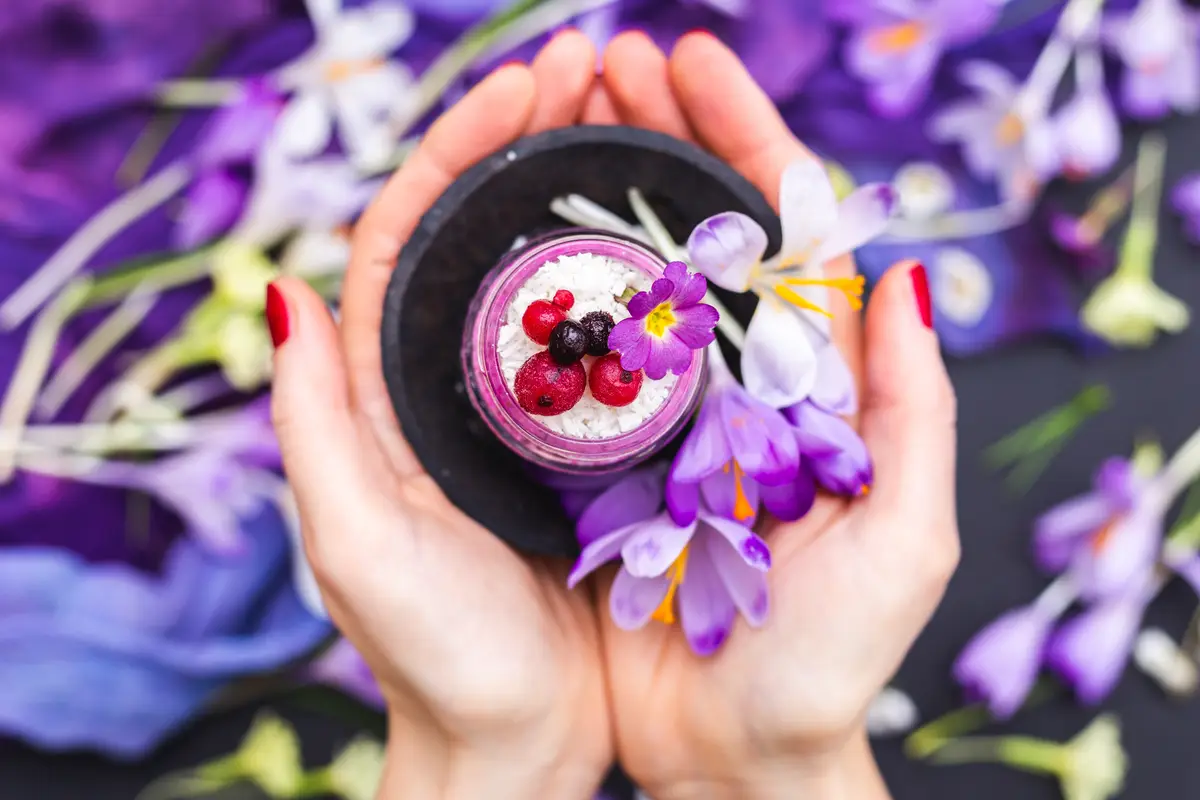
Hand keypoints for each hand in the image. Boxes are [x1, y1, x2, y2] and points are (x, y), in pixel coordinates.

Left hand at [267, 32, 613, 799]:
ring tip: (646, 114)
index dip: (463, 146)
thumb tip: (285, 288)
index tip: (530, 82)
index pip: (413, 233)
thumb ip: (316, 421)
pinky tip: (686, 228)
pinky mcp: (594, 442)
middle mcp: (458, 383)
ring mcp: (530, 407)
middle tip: (603, 68)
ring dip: (593, 186)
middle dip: (536, 138)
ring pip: (557, 269)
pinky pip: (615, 336)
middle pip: (489, 231)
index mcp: (387, 390)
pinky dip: (642, 272)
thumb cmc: (437, 654)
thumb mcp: (358, 540)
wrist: (518, 738)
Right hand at [591, 33, 959, 798]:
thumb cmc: (828, 657)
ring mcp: (656, 414)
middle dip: (651, 134)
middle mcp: (729, 379)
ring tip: (549, 112)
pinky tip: (508, 236)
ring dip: (591, 187)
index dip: (738, 134)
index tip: (687, 61)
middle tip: (599, 64)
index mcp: (809, 380)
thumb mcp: (902, 537)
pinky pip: (568, 358)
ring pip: (624, 274)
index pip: (781, 226)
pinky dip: (542, 289)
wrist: (738, 751)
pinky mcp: (592, 460)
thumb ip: (914, 410)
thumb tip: (906, 276)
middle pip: (692, 228)